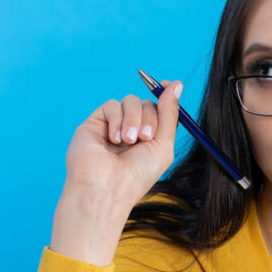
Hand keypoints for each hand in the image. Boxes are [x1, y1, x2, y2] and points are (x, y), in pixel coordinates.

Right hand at [63, 79, 183, 218]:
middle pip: (147, 104)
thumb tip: (177, 84)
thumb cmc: (136, 175)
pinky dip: (117, 119)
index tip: (168, 84)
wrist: (106, 188)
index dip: (164, 97)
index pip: (159, 111)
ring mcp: (113, 126)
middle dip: (150, 118)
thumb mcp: (163, 145)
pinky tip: (114, 139)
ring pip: (130, 101)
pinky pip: (112, 105)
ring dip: (133, 119)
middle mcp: (131, 131)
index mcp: (149, 139)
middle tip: (145, 138)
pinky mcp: (95, 123)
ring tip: (128, 140)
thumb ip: (170, 114)